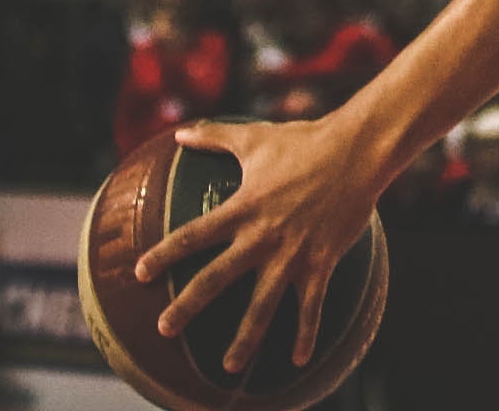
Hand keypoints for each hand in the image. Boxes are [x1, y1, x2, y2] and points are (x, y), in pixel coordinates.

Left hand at [133, 117, 386, 373]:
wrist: (358, 150)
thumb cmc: (305, 140)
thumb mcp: (254, 137)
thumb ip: (214, 136)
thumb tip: (179, 132)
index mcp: (243, 207)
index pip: (193, 235)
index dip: (165, 254)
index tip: (140, 273)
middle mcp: (262, 235)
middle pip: (216, 277)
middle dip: (188, 305)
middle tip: (164, 328)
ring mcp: (292, 253)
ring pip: (263, 304)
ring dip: (245, 338)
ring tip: (228, 367)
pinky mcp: (321, 262)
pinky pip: (311, 305)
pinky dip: (306, 333)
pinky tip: (299, 360)